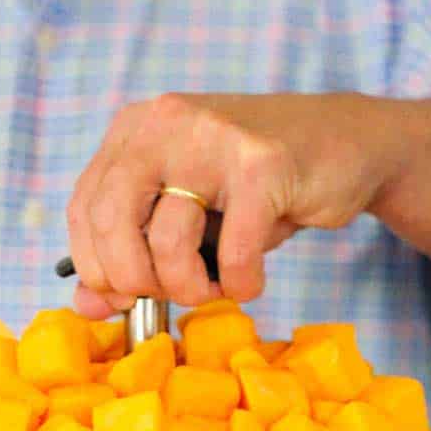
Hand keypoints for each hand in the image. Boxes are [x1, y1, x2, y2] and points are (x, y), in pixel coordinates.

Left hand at [66, 91, 403, 315]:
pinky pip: (233, 253)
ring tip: (215, 287)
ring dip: (191, 289)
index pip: (84, 209)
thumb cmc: (256, 190)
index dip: (98, 269)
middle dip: (137, 283)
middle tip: (170, 295)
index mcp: (135, 130)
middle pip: (113, 225)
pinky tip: (251, 280)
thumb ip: (133, 255)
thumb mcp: (186, 217)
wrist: (345, 145)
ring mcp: (213, 138)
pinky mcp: (262, 165)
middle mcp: (165, 123)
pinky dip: (240, 284)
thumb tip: (86, 307)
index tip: (127, 296)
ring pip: (169, 242)